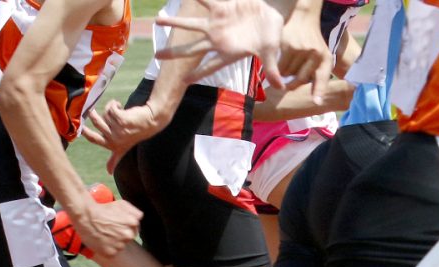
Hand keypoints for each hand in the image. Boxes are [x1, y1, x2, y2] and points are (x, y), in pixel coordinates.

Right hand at [66, 193, 142, 258]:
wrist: (86, 216)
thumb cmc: (103, 208)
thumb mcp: (122, 204)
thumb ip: (135, 212)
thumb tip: (139, 219)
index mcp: (134, 223)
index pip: (135, 228)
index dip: (126, 226)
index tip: (117, 224)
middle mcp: (129, 235)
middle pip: (129, 237)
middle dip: (122, 234)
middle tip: (110, 229)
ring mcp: (120, 245)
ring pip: (121, 246)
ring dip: (115, 242)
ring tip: (104, 234)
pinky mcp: (111, 253)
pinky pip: (112, 253)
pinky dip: (107, 249)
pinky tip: (101, 241)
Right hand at [82, 98, 169, 171]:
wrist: (150, 122)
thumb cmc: (136, 135)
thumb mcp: (124, 149)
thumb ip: (115, 159)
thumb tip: (109, 172)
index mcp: (112, 145)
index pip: (94, 139)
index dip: (85, 133)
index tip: (78, 127)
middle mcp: (115, 139)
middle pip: (97, 123)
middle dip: (92, 116)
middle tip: (90, 109)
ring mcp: (118, 130)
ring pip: (106, 114)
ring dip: (111, 107)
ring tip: (118, 109)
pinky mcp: (121, 120)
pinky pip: (111, 108)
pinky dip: (115, 104)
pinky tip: (121, 106)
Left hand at [156, 0, 284, 89]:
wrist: (271, 14)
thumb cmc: (271, 36)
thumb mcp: (271, 52)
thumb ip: (271, 68)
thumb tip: (282, 86)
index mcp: (228, 53)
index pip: (210, 66)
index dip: (198, 73)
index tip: (184, 81)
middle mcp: (218, 40)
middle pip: (192, 49)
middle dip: (175, 53)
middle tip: (157, 58)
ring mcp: (217, 24)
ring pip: (191, 24)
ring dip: (175, 22)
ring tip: (156, 21)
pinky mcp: (221, 8)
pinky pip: (205, 1)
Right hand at [278, 6, 330, 101]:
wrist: (303, 16)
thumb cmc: (312, 41)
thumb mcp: (321, 57)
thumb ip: (319, 78)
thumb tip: (317, 103)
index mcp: (325, 58)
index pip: (322, 78)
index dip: (319, 91)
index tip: (316, 102)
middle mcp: (315, 54)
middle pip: (299, 80)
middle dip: (292, 84)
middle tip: (288, 83)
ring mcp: (301, 49)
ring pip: (288, 74)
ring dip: (284, 75)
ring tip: (286, 66)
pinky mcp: (288, 46)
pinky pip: (280, 66)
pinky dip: (278, 67)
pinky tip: (280, 60)